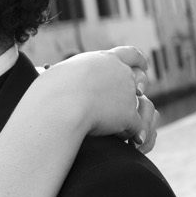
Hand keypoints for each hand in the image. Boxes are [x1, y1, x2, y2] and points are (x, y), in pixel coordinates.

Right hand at [34, 46, 152, 147]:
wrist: (61, 104)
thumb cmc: (52, 90)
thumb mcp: (61, 74)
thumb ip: (69, 76)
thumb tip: (54, 78)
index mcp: (104, 60)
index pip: (128, 54)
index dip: (138, 60)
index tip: (143, 65)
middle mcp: (120, 73)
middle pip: (138, 78)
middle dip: (139, 85)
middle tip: (140, 92)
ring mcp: (127, 94)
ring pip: (138, 105)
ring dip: (133, 115)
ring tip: (131, 126)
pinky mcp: (128, 116)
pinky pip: (136, 126)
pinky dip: (134, 134)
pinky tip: (132, 143)